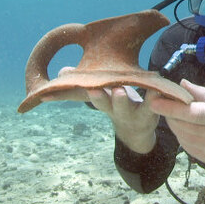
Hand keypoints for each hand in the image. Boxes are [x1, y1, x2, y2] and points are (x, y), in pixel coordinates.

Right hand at [41, 67, 158, 153]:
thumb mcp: (100, 95)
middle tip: (94, 91)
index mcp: (101, 102)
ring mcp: (132, 112)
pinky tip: (156, 87)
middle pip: (105, 104)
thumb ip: (82, 85)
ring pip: (127, 107)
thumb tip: (62, 73)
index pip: (81, 97)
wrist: (136, 130)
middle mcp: (114, 109)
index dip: (64, 96)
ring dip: (122, 101)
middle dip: (99, 98)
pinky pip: (154, 104)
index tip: (48, 93)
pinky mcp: (151, 111)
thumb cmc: (115, 105)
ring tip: (119, 91)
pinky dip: (155, 96)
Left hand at [148, 79, 204, 166]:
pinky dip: (182, 136)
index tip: (154, 101)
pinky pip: (187, 147)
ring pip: (182, 137)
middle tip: (162, 103)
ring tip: (176, 115)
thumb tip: (181, 84)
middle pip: (183, 126)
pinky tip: (186, 128)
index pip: (192, 113)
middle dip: (169, 114)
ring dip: (174, 125)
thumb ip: (202, 93)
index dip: (171, 107)